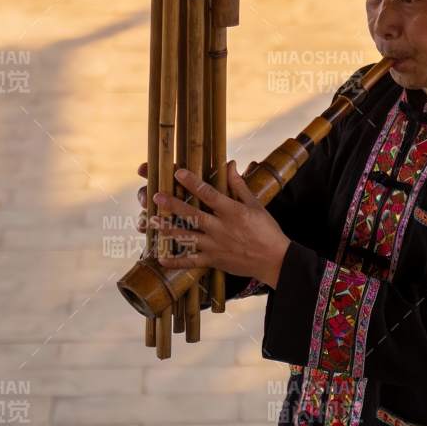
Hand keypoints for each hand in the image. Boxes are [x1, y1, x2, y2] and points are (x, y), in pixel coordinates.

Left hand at [148, 161, 289, 287]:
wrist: (275, 260)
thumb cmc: (267, 230)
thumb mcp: (255, 204)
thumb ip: (239, 185)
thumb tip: (230, 164)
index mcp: (232, 212)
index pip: (209, 194)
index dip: (192, 182)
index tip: (178, 172)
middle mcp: (221, 228)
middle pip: (192, 214)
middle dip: (172, 205)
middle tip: (156, 196)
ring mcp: (215, 246)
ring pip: (187, 237)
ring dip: (168, 229)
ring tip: (151, 221)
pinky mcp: (214, 261)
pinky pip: (191, 262)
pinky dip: (175, 261)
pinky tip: (160, 258)